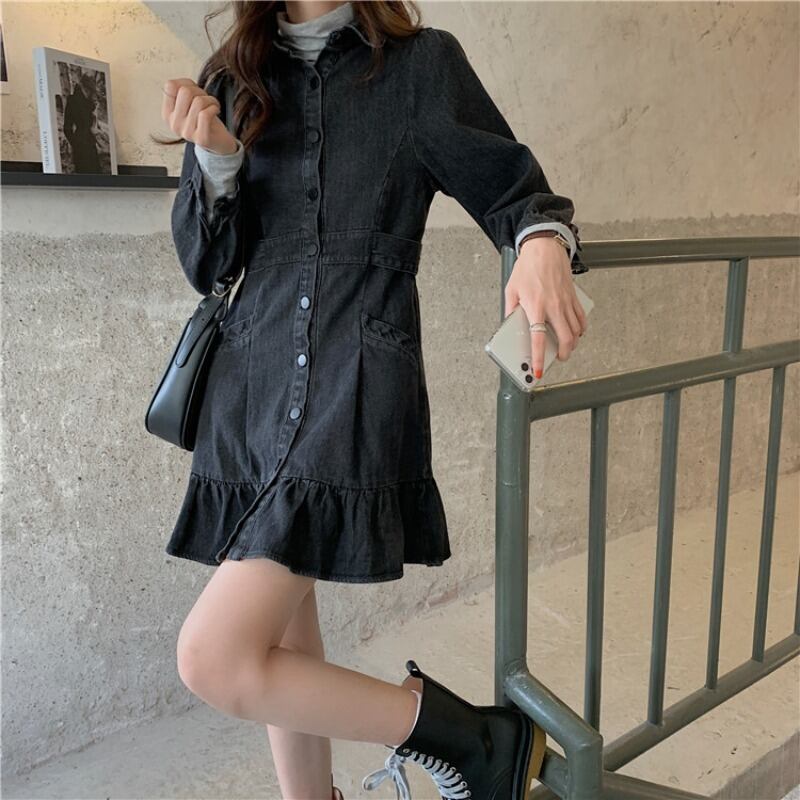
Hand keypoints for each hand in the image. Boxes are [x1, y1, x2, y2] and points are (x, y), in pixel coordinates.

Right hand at [161, 78, 238, 154]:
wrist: (218, 142)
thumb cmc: (204, 118)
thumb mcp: (189, 101)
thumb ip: (183, 88)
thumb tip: (182, 84)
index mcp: (167, 113)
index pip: (170, 86)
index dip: (186, 83)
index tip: (195, 91)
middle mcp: (174, 124)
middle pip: (185, 92)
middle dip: (199, 91)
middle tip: (206, 99)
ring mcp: (186, 133)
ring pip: (198, 102)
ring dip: (210, 100)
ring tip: (213, 105)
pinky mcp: (201, 138)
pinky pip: (205, 114)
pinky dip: (214, 107)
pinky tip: (216, 110)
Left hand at [504, 237, 587, 377]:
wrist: (544, 247)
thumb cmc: (527, 267)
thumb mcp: (511, 290)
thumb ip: (510, 311)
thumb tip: (510, 327)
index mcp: (535, 306)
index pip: (538, 339)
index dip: (538, 358)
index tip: (538, 371)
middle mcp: (553, 306)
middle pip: (565, 339)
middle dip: (563, 354)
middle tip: (558, 359)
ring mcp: (566, 302)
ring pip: (576, 331)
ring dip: (572, 344)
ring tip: (565, 348)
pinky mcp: (574, 296)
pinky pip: (581, 318)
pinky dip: (580, 329)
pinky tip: (575, 332)